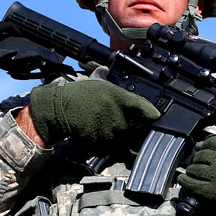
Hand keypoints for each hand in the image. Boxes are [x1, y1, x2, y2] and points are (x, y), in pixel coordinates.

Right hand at [29, 79, 159, 146]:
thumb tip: (107, 70)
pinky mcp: (103, 144)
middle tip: (132, 125)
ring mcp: (111, 133)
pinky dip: (110, 142)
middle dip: (136, 128)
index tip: (157, 117)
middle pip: (137, 128)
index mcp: (120, 99)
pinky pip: (112, 146)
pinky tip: (102, 134)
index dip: (153, 114)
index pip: (145, 108)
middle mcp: (119, 117)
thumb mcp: (94, 82)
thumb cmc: (77, 95)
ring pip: (124, 138)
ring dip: (123, 137)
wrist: (59, 110)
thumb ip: (105, 78)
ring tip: (112, 130)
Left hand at [177, 135, 215, 215]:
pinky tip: (182, 179)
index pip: (212, 141)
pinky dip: (184, 181)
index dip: (205, 145)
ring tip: (192, 173)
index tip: (202, 149)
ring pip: (194, 169)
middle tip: (197, 164)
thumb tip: (198, 145)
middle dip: (196, 159)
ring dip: (191, 170)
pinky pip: (192, 184)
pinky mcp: (212, 192)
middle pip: (201, 155)